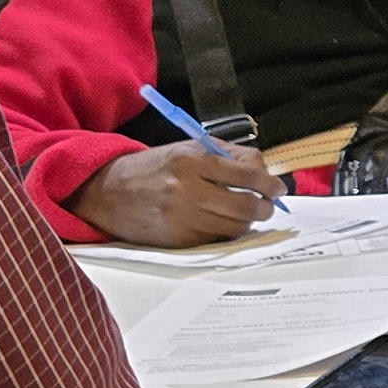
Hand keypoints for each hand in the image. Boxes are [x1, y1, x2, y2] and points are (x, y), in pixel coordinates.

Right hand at [72, 139, 284, 245]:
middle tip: (268, 205)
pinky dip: (226, 232)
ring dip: (248, 221)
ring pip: (234, 226)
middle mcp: (187, 189)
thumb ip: (228, 155)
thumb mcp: (188, 148)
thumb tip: (264, 172)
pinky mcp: (176, 239)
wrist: (109, 191)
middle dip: (265, 207)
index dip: (270, 184)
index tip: (278, 188)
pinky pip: (216, 239)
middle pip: (246, 205)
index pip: (246, 174)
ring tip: (246, 213)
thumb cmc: (155, 168)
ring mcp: (182, 217)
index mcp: (192, 160)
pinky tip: (223, 222)